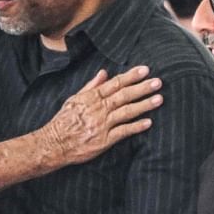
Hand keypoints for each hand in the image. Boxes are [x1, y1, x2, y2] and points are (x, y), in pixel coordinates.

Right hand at [41, 66, 161, 165]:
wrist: (54, 143)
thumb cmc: (63, 121)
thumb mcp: (74, 99)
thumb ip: (91, 86)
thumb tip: (104, 73)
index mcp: (91, 97)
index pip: (115, 83)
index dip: (131, 76)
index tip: (145, 70)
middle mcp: (98, 109)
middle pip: (124, 95)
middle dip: (142, 88)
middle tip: (158, 82)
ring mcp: (102, 125)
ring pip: (126, 112)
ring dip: (144, 105)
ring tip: (159, 99)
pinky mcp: (104, 140)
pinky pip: (123, 132)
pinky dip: (136, 127)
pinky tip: (148, 122)